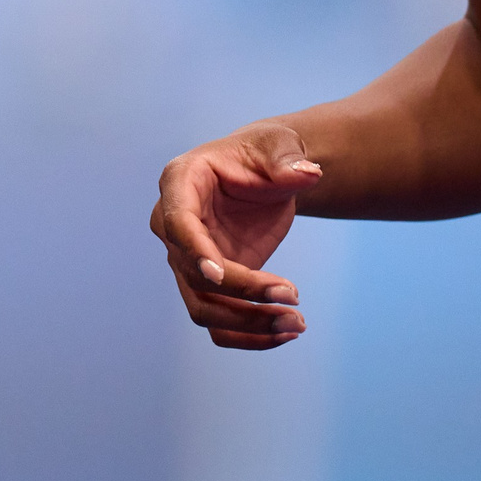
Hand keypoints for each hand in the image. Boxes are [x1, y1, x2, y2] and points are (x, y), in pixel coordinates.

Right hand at [150, 122, 320, 348]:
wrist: (265, 177)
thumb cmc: (262, 155)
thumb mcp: (277, 145)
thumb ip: (287, 159)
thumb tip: (306, 174)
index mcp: (180, 183)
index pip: (178, 223)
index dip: (195, 250)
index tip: (219, 276)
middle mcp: (173, 226)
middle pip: (194, 275)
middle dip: (242, 293)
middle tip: (292, 296)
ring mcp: (188, 260)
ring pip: (204, 308)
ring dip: (247, 324)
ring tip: (296, 322)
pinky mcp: (209, 286)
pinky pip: (220, 323)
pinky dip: (250, 336)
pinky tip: (286, 332)